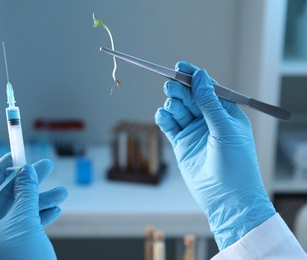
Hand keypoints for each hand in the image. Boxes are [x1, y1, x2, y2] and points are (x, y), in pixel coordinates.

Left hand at [0, 154, 67, 259]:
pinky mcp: (18, 248)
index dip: (2, 169)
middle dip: (29, 182)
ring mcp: (4, 241)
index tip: (18, 156)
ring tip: (62, 192)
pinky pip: (29, 226)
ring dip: (42, 199)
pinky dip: (43, 215)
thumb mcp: (23, 221)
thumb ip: (25, 192)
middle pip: (8, 197)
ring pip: (22, 211)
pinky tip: (55, 209)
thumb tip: (27, 170)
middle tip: (47, 166)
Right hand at [155, 62, 274, 249]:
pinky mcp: (181, 144)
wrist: (227, 198)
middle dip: (180, 89)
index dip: (194, 77)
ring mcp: (194, 132)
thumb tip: (200, 76)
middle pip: (190, 97)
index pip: (208, 88)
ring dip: (172, 104)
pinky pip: (169, 125)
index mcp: (226, 113)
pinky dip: (164, 118)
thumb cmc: (236, 163)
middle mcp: (209, 120)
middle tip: (171, 85)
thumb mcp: (224, 128)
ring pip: (178, 110)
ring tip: (171, 105)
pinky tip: (163, 115)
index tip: (180, 65)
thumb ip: (209, 102)